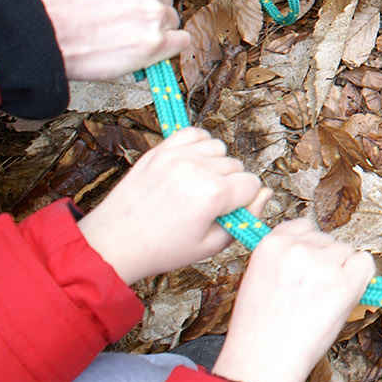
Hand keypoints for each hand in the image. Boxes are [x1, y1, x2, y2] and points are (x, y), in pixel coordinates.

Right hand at [38, 0, 188, 80]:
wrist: (45, 37)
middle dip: (148, 1)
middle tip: (121, 10)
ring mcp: (157, 14)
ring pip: (170, 17)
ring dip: (154, 24)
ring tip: (123, 29)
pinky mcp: (157, 44)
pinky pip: (180, 40)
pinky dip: (168, 43)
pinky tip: (145, 42)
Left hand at [77, 128, 270, 283]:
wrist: (114, 243)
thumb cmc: (162, 248)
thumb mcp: (212, 245)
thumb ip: (247, 217)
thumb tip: (266, 193)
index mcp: (214, 195)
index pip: (253, 184)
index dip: (244, 201)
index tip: (226, 213)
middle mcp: (198, 169)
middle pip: (237, 166)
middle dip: (230, 185)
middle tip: (206, 206)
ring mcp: (178, 156)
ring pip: (219, 149)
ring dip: (215, 165)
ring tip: (197, 186)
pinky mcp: (161, 149)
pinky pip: (195, 133)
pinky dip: (199, 146)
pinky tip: (191, 166)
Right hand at [212, 219, 375, 381]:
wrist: (262, 364)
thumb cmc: (259, 330)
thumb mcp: (258, 279)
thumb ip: (283, 257)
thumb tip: (313, 248)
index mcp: (271, 244)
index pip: (303, 226)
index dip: (308, 248)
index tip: (307, 266)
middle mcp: (298, 248)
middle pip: (327, 240)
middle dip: (325, 262)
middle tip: (311, 295)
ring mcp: (322, 264)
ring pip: (346, 252)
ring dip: (341, 272)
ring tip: (319, 303)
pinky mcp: (345, 283)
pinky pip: (365, 263)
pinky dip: (361, 278)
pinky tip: (342, 297)